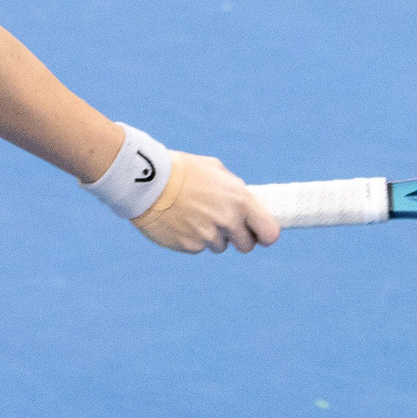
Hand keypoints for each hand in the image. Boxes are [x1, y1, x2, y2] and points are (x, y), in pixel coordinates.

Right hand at [131, 153, 281, 253]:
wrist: (146, 180)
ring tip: (192, 215)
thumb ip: (234, 189)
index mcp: (239, 199)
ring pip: (219, 246)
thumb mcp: (214, 169)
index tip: (257, 233)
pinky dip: (191, 238)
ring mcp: (208, 236)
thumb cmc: (181, 170)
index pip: (269, 232)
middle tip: (221, 224)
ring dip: (210, 236)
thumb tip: (243, 205)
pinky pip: (198, 248)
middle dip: (237, 238)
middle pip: (246, 245)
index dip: (264, 234)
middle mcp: (228, 220)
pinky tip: (179, 221)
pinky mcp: (190, 247)